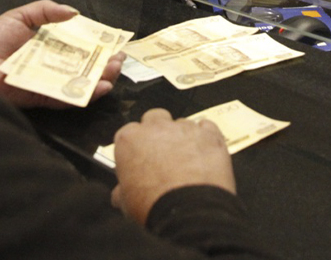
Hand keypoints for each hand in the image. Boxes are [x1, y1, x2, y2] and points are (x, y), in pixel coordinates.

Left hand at [0, 0, 123, 108]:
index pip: (79, 46)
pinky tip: (97, 88)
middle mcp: (51, 65)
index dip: (97, 45)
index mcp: (48, 45)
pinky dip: (82, 95)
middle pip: (85, 66)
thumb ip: (45, 10)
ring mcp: (48, 82)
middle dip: (104, 64)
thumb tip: (73, 11)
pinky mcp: (42, 98)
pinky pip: (65, 98)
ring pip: (80, 83)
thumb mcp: (20, 16)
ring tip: (112, 73)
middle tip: (118, 59)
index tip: (113, 42)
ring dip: (99, 79)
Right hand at [110, 108, 235, 224]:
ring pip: (182, 123)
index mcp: (129, 139)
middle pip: (155, 118)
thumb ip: (122, 192)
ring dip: (183, 137)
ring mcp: (184, 129)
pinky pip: (207, 127)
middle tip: (163, 154)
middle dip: (158, 132)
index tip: (139, 158)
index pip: (129, 133)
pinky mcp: (209, 134)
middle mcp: (156, 128)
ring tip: (187, 161)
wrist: (189, 212)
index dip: (135, 146)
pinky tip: (204, 155)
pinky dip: (206, 137)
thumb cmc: (155, 205)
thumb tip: (120, 195)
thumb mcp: (126, 203)